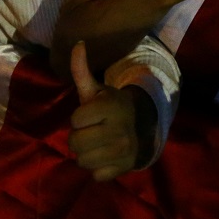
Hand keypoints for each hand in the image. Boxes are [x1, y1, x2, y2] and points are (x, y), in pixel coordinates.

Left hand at [68, 42, 139, 181]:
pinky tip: (105, 156)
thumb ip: (82, 70)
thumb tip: (77, 43)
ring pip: (82, 160)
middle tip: (91, 130)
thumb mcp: (97, 89)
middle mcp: (118, 129)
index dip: (79, 117)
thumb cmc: (111, 107)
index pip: (76, 119)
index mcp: (110, 107)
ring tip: (96, 144)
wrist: (143, 127)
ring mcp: (122, 151)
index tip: (90, 114)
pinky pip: (95, 175)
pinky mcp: (123, 168)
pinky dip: (97, 168)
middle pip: (75, 143)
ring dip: (86, 153)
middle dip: (79, 137)